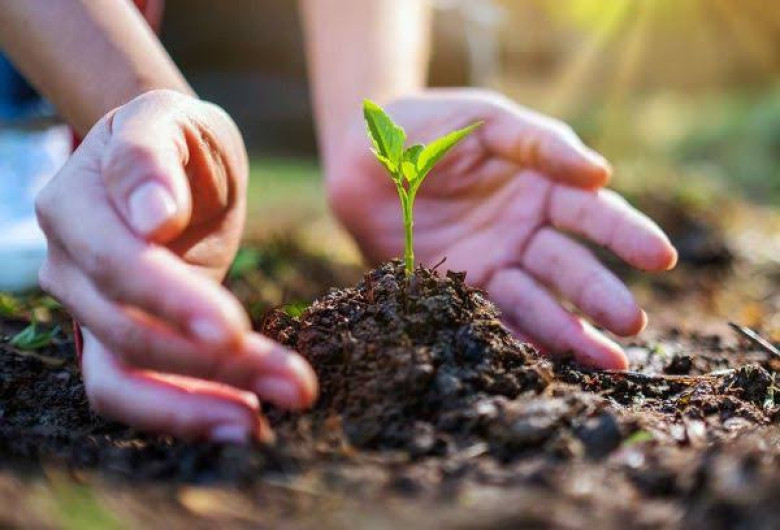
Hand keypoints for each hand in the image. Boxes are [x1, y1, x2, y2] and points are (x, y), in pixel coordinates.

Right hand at [36, 90, 316, 442]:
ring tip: (264, 425)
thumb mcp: (168, 120)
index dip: (170, 301)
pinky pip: (141, 391)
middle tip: (295, 386)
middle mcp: (70, 267)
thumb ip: (151, 158)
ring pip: (125, 380)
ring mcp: (88, 311)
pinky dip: (188, 412)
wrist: (171, 168)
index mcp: (75, 206)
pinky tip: (246, 419)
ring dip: (198, 408)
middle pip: (128, 333)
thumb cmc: (176, 139)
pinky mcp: (118, 342)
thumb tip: (153, 216)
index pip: (119, 264)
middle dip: (213, 364)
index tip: (234, 328)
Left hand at [326, 89, 676, 368]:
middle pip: (569, 266)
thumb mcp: (486, 121)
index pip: (592, 213)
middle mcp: (523, 230)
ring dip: (570, 330)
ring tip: (607, 362)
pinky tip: (542, 363)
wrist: (363, 153)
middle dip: (601, 294)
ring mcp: (491, 261)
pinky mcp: (453, 286)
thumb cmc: (430, 126)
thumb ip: (539, 142)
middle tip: (633, 324)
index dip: (625, 234)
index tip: (660, 257)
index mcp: (541, 186)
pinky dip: (514, 339)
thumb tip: (602, 173)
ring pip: (536, 300)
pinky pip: (488, 315)